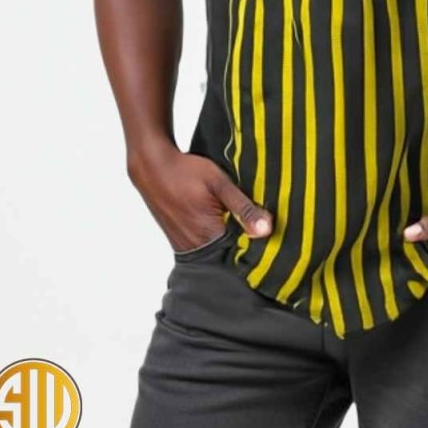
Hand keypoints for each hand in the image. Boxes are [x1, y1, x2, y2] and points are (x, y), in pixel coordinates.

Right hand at [127, 142, 273, 252]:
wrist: (153, 168)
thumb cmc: (186, 172)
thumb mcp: (220, 184)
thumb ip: (244, 207)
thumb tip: (267, 230)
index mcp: (210, 237)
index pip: (243, 256)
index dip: (259, 251)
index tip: (274, 243)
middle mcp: (197, 249)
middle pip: (230, 258)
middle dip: (247, 250)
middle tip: (263, 235)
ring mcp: (187, 247)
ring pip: (218, 254)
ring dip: (232, 245)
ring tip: (248, 230)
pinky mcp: (180, 242)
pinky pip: (206, 249)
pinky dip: (218, 241)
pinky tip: (227, 227)